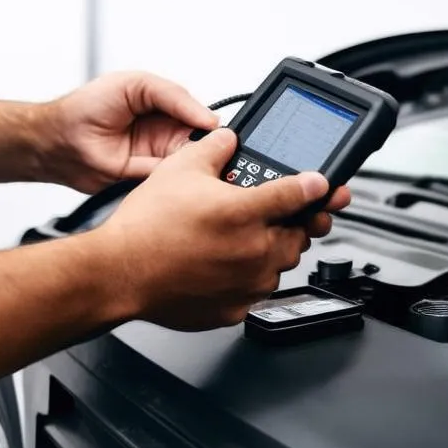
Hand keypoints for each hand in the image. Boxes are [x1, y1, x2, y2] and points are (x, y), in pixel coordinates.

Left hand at [38, 71, 219, 192]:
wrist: (56, 138)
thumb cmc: (87, 104)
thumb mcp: (135, 84)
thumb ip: (173, 95)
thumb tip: (207, 116)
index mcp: (165, 107)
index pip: (199, 117)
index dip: (210, 125)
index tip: (219, 131)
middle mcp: (163, 133)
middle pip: (198, 143)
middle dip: (207, 148)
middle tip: (213, 150)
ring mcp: (154, 157)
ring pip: (185, 165)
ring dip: (190, 165)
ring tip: (190, 160)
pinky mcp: (143, 179)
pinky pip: (165, 181)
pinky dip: (171, 180)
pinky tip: (171, 173)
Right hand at [94, 129, 350, 330]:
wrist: (120, 273)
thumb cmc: (146, 226)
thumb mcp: (180, 166)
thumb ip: (214, 147)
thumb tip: (228, 138)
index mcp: (246, 213)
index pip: (301, 194)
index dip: (318, 187)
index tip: (326, 186)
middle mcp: (255, 251)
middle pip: (300, 234)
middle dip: (298, 221)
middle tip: (290, 212)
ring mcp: (247, 285)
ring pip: (281, 264)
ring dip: (275, 249)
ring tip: (250, 236)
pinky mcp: (235, 309)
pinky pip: (257, 291)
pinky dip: (251, 276)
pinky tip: (229, 263)